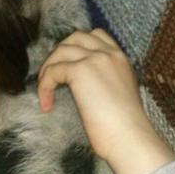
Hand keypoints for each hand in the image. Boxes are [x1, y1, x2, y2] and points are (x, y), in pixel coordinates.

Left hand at [37, 29, 174, 173]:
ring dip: (48, 69)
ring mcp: (95, 59)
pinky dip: (44, 87)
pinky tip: (47, 106)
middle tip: (53, 76)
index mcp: (121, 58)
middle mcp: (109, 54)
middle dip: (60, 53)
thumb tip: (83, 85)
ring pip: (61, 51)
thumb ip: (106, 80)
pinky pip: (52, 71)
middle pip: (75, 37)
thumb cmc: (126, 127)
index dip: (78, 46)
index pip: (96, 35)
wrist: (130, 137)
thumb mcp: (120, 93)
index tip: (69, 66)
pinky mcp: (81, 71)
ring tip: (45, 90)